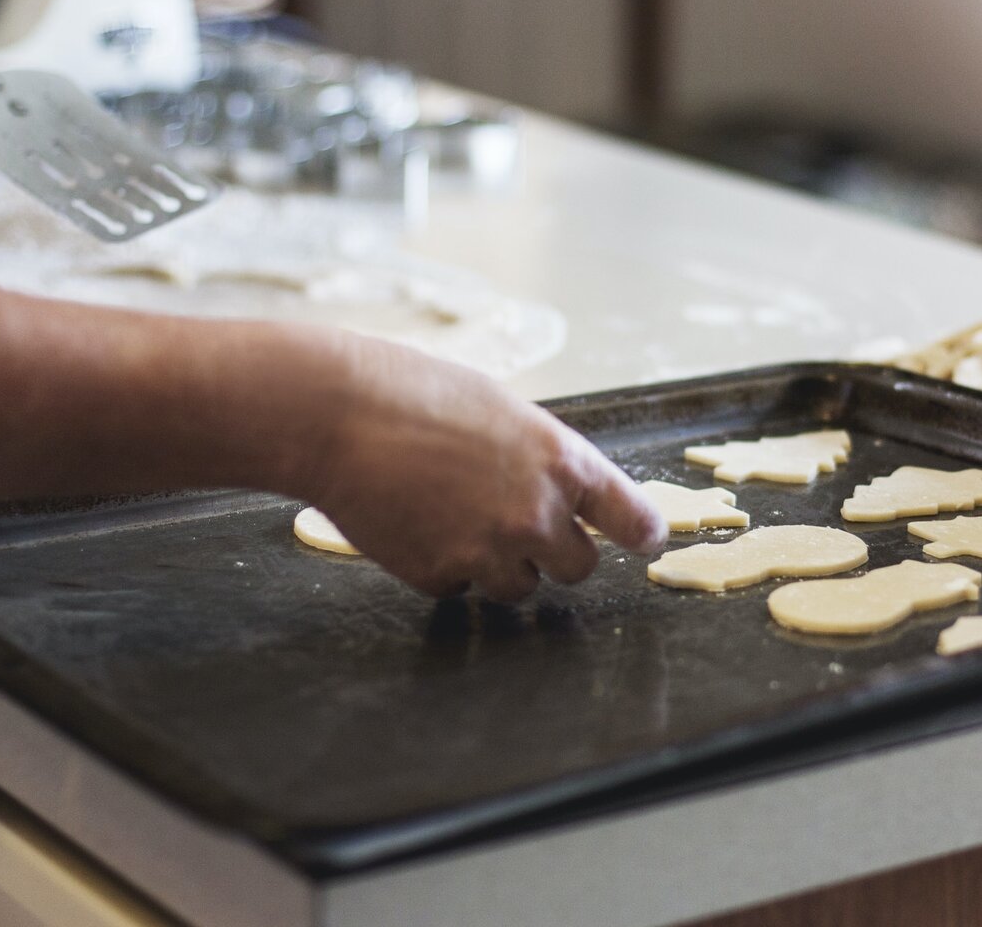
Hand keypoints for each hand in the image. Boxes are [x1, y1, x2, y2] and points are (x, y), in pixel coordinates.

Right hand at [294, 335, 666, 599]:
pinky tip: (416, 523)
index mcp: (563, 462)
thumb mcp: (501, 410)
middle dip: (554, 552)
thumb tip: (558, 492)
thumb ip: (540, 457)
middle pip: (578, 568)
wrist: (336, 414)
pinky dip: (444, 567)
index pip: (631, 517)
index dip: (642, 532)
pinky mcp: (440, 576)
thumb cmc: (414, 392)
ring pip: (520, 587)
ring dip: (498, 564)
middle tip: (516, 523)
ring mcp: (489, 552)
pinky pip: (459, 588)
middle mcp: (537, 514)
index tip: (646, 539)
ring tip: (454, 514)